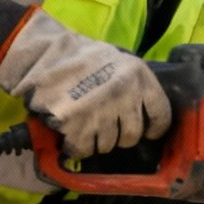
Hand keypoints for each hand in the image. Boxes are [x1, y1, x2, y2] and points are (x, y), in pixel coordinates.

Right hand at [0, 11, 170, 157]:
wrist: (43, 54)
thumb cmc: (79, 55)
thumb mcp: (116, 60)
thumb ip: (132, 83)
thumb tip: (141, 109)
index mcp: (138, 77)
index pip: (161, 113)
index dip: (157, 127)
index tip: (150, 132)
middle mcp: (124, 97)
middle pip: (132, 135)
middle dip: (121, 136)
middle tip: (108, 129)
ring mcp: (101, 114)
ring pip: (108, 145)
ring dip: (97, 141)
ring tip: (85, 126)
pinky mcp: (77, 127)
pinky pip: (83, 150)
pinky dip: (76, 147)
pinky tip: (71, 135)